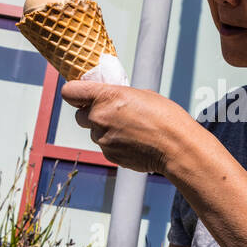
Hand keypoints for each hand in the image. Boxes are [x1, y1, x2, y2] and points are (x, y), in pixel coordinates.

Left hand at [60, 81, 193, 175]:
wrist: (176, 146)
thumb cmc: (165, 118)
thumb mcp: (140, 94)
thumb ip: (116, 96)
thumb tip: (108, 99)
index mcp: (106, 96)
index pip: (69, 92)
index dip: (74, 93)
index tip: (80, 95)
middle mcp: (99, 117)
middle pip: (79, 115)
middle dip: (91, 114)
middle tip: (111, 113)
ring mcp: (102, 138)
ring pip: (93, 132)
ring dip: (104, 130)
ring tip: (129, 129)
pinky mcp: (109, 155)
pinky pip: (104, 146)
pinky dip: (114, 144)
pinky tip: (133, 141)